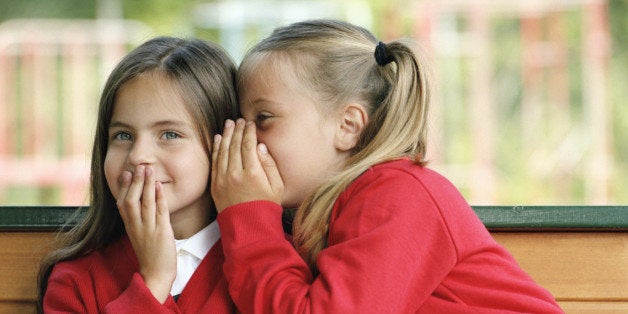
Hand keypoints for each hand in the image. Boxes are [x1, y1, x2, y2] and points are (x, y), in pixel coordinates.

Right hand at [117, 165, 175, 302]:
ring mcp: (148, 230)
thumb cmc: (151, 254)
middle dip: (135, 182)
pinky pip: (159, 212)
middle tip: (139, 166)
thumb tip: (140, 204)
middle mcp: (136, 227)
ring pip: (145, 204)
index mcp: (130, 227)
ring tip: (149, 170)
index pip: (122, 204)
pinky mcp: (161, 233)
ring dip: (147, 185)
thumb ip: (139, 220)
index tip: (126, 173)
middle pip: (131, 201)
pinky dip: (159, 198)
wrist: (156, 274)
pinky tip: (159, 187)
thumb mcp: (140, 235)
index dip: (124, 188)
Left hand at [211, 119, 283, 212]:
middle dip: (237, 130)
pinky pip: (215, 162)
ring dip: (226, 136)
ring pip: (223, 151)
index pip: (249, 145)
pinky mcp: (215, 185)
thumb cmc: (266, 206)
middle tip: (239, 120)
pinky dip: (216, 149)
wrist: (249, 228)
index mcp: (253, 172)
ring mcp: (223, 179)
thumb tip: (260, 147)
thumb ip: (269, 164)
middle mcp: (236, 173)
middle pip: (235, 145)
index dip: (249, 132)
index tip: (250, 124)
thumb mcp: (277, 186)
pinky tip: (219, 139)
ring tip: (229, 124)